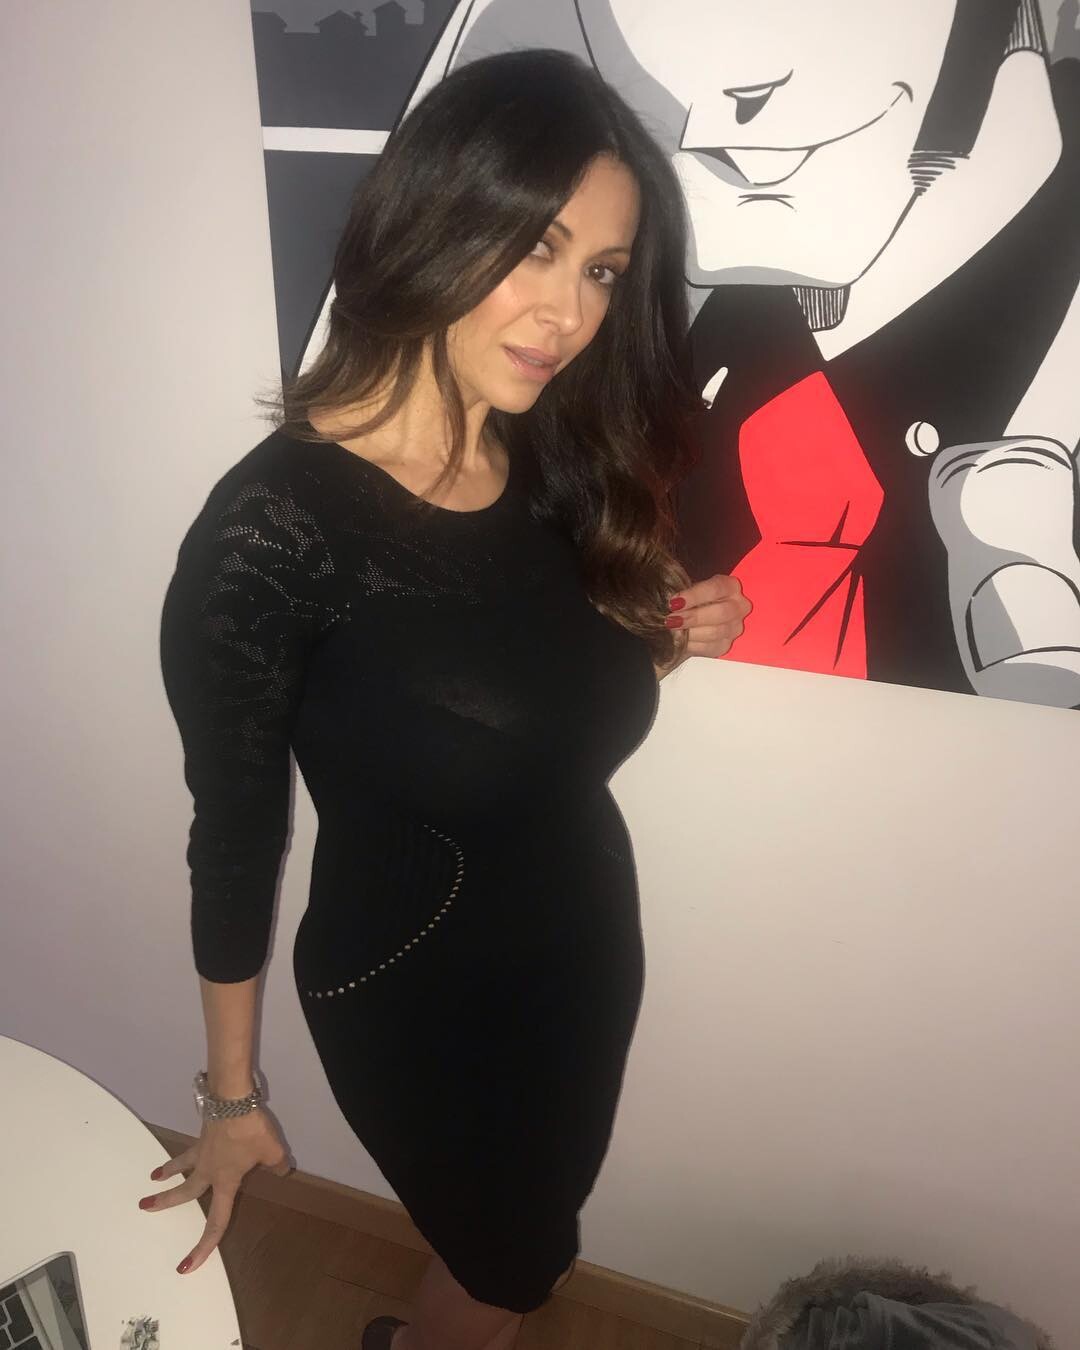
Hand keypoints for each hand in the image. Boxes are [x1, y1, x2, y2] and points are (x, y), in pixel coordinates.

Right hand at [138, 1110, 291, 1274]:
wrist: (232, 1101)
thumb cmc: (250, 1131)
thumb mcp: (272, 1151)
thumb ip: (278, 1165)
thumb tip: (283, 1171)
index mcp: (224, 1182)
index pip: (215, 1222)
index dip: (203, 1247)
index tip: (186, 1266)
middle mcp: (208, 1171)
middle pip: (185, 1192)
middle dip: (165, 1203)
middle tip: (144, 1207)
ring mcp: (202, 1151)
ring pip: (181, 1167)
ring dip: (167, 1172)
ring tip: (154, 1177)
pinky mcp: (203, 1134)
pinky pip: (192, 1148)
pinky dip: (186, 1151)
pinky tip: (188, 1146)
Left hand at [666, 574, 750, 660]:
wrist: (693, 613)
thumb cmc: (691, 598)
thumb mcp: (688, 587)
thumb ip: (683, 591)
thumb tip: (672, 601)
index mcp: (730, 586)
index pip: (716, 589)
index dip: (694, 596)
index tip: (675, 602)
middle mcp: (739, 606)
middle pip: (721, 613)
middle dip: (693, 617)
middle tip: (672, 619)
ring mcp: (734, 627)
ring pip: (716, 632)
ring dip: (691, 633)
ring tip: (673, 630)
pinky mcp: (725, 644)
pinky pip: (711, 648)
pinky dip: (693, 645)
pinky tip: (680, 641)